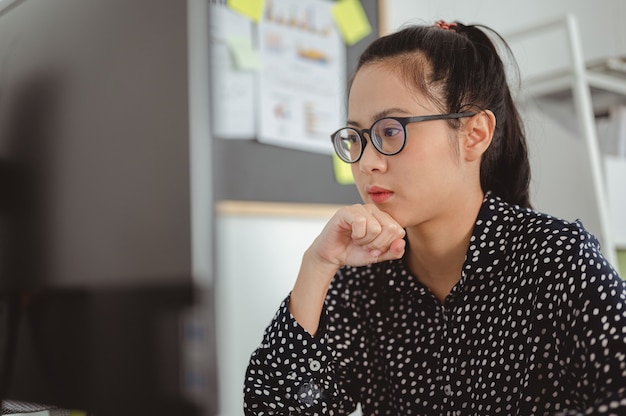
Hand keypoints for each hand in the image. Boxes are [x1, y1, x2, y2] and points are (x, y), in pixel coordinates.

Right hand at [290, 204, 405, 334]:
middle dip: (377, 244)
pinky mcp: (347, 211)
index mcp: (384, 219)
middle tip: (365, 245)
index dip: (387, 246)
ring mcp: (360, 209)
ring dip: (365, 241)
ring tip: (356, 239)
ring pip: (376, 228)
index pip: (399, 231)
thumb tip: (402, 242)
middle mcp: (374, 211)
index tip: (374, 248)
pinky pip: (361, 223)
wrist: (331, 256)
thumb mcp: (377, 256)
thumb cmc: (354, 252)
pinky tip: (350, 234)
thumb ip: (393, 252)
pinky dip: (356, 235)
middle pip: (390, 229)